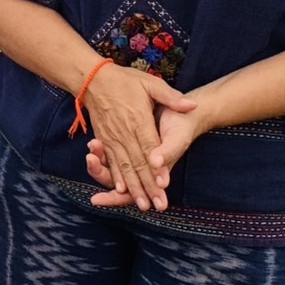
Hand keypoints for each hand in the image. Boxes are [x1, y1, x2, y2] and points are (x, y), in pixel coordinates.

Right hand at [82, 64, 195, 212]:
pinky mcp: (104, 140)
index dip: (156, 168)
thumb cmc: (123, 81)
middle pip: (137, 164)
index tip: (164, 186)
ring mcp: (112, 138)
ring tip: (142, 204)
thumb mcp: (149, 83)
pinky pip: (111, 162)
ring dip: (133, 187)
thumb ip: (170, 96)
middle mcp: (124, 133)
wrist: (92, 78)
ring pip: (124, 167)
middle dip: (147, 187)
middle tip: (157, 206)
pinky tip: (121, 190)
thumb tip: (191, 105)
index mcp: (138, 120)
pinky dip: (116, 177)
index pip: (150, 149)